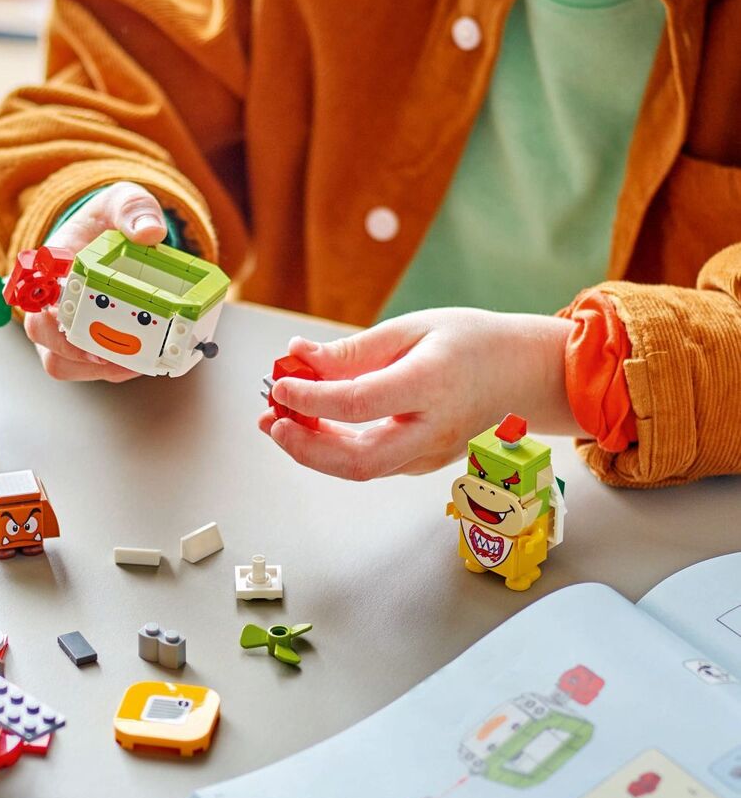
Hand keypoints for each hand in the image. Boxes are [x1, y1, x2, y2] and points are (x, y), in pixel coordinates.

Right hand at [22, 181, 166, 381]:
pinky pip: (86, 370)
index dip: (50, 307)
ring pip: (61, 361)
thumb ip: (134, 209)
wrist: (109, 238)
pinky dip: (112, 371)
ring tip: (133, 362)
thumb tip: (149, 233)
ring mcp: (59, 329)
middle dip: (74, 349)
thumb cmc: (107, 222)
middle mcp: (46, 301)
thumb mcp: (123, 201)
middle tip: (110, 352)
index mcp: (50, 264)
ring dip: (94, 367)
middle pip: (40, 334)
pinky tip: (140, 362)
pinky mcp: (78, 348)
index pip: (35, 290)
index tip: (76, 317)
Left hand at [258, 309, 574, 478]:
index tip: (281, 383)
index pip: (361, 404)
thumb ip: (354, 350)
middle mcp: (433, 430)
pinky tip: (310, 425)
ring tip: (279, 420)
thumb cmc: (474, 345)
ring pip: (361, 469)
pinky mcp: (421, 463)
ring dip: (311, 450)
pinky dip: (332, 449)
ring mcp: (429, 454)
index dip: (313, 398)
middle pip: (359, 461)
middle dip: (304, 447)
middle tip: (272, 421)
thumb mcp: (413, 328)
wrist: (525, 375)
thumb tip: (299, 356)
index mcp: (434, 385)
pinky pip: (369, 463)